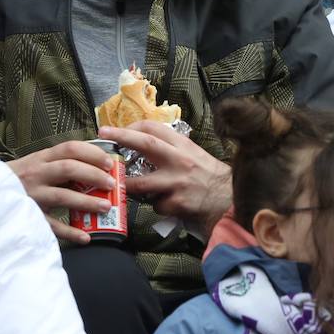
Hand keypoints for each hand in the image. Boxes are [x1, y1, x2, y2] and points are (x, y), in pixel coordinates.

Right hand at [8, 141, 117, 243]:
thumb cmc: (20, 178)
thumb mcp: (39, 165)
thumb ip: (62, 164)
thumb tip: (97, 167)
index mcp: (42, 158)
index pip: (70, 148)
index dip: (92, 153)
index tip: (109, 162)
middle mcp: (36, 174)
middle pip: (69, 169)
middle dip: (94, 175)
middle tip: (112, 184)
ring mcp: (32, 195)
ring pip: (62, 196)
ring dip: (87, 202)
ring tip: (106, 207)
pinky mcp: (28, 216)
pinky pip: (51, 225)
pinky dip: (69, 232)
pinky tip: (85, 237)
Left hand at [98, 122, 232, 238]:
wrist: (229, 200)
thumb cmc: (211, 177)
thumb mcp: (194, 155)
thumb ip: (173, 151)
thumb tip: (147, 147)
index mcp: (183, 145)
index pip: (154, 128)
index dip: (133, 127)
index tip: (118, 130)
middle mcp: (179, 160)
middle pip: (145, 143)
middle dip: (121, 136)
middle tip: (103, 133)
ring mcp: (177, 182)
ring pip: (140, 183)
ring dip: (128, 186)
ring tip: (121, 187)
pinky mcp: (176, 203)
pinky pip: (156, 205)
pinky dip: (157, 206)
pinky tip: (167, 206)